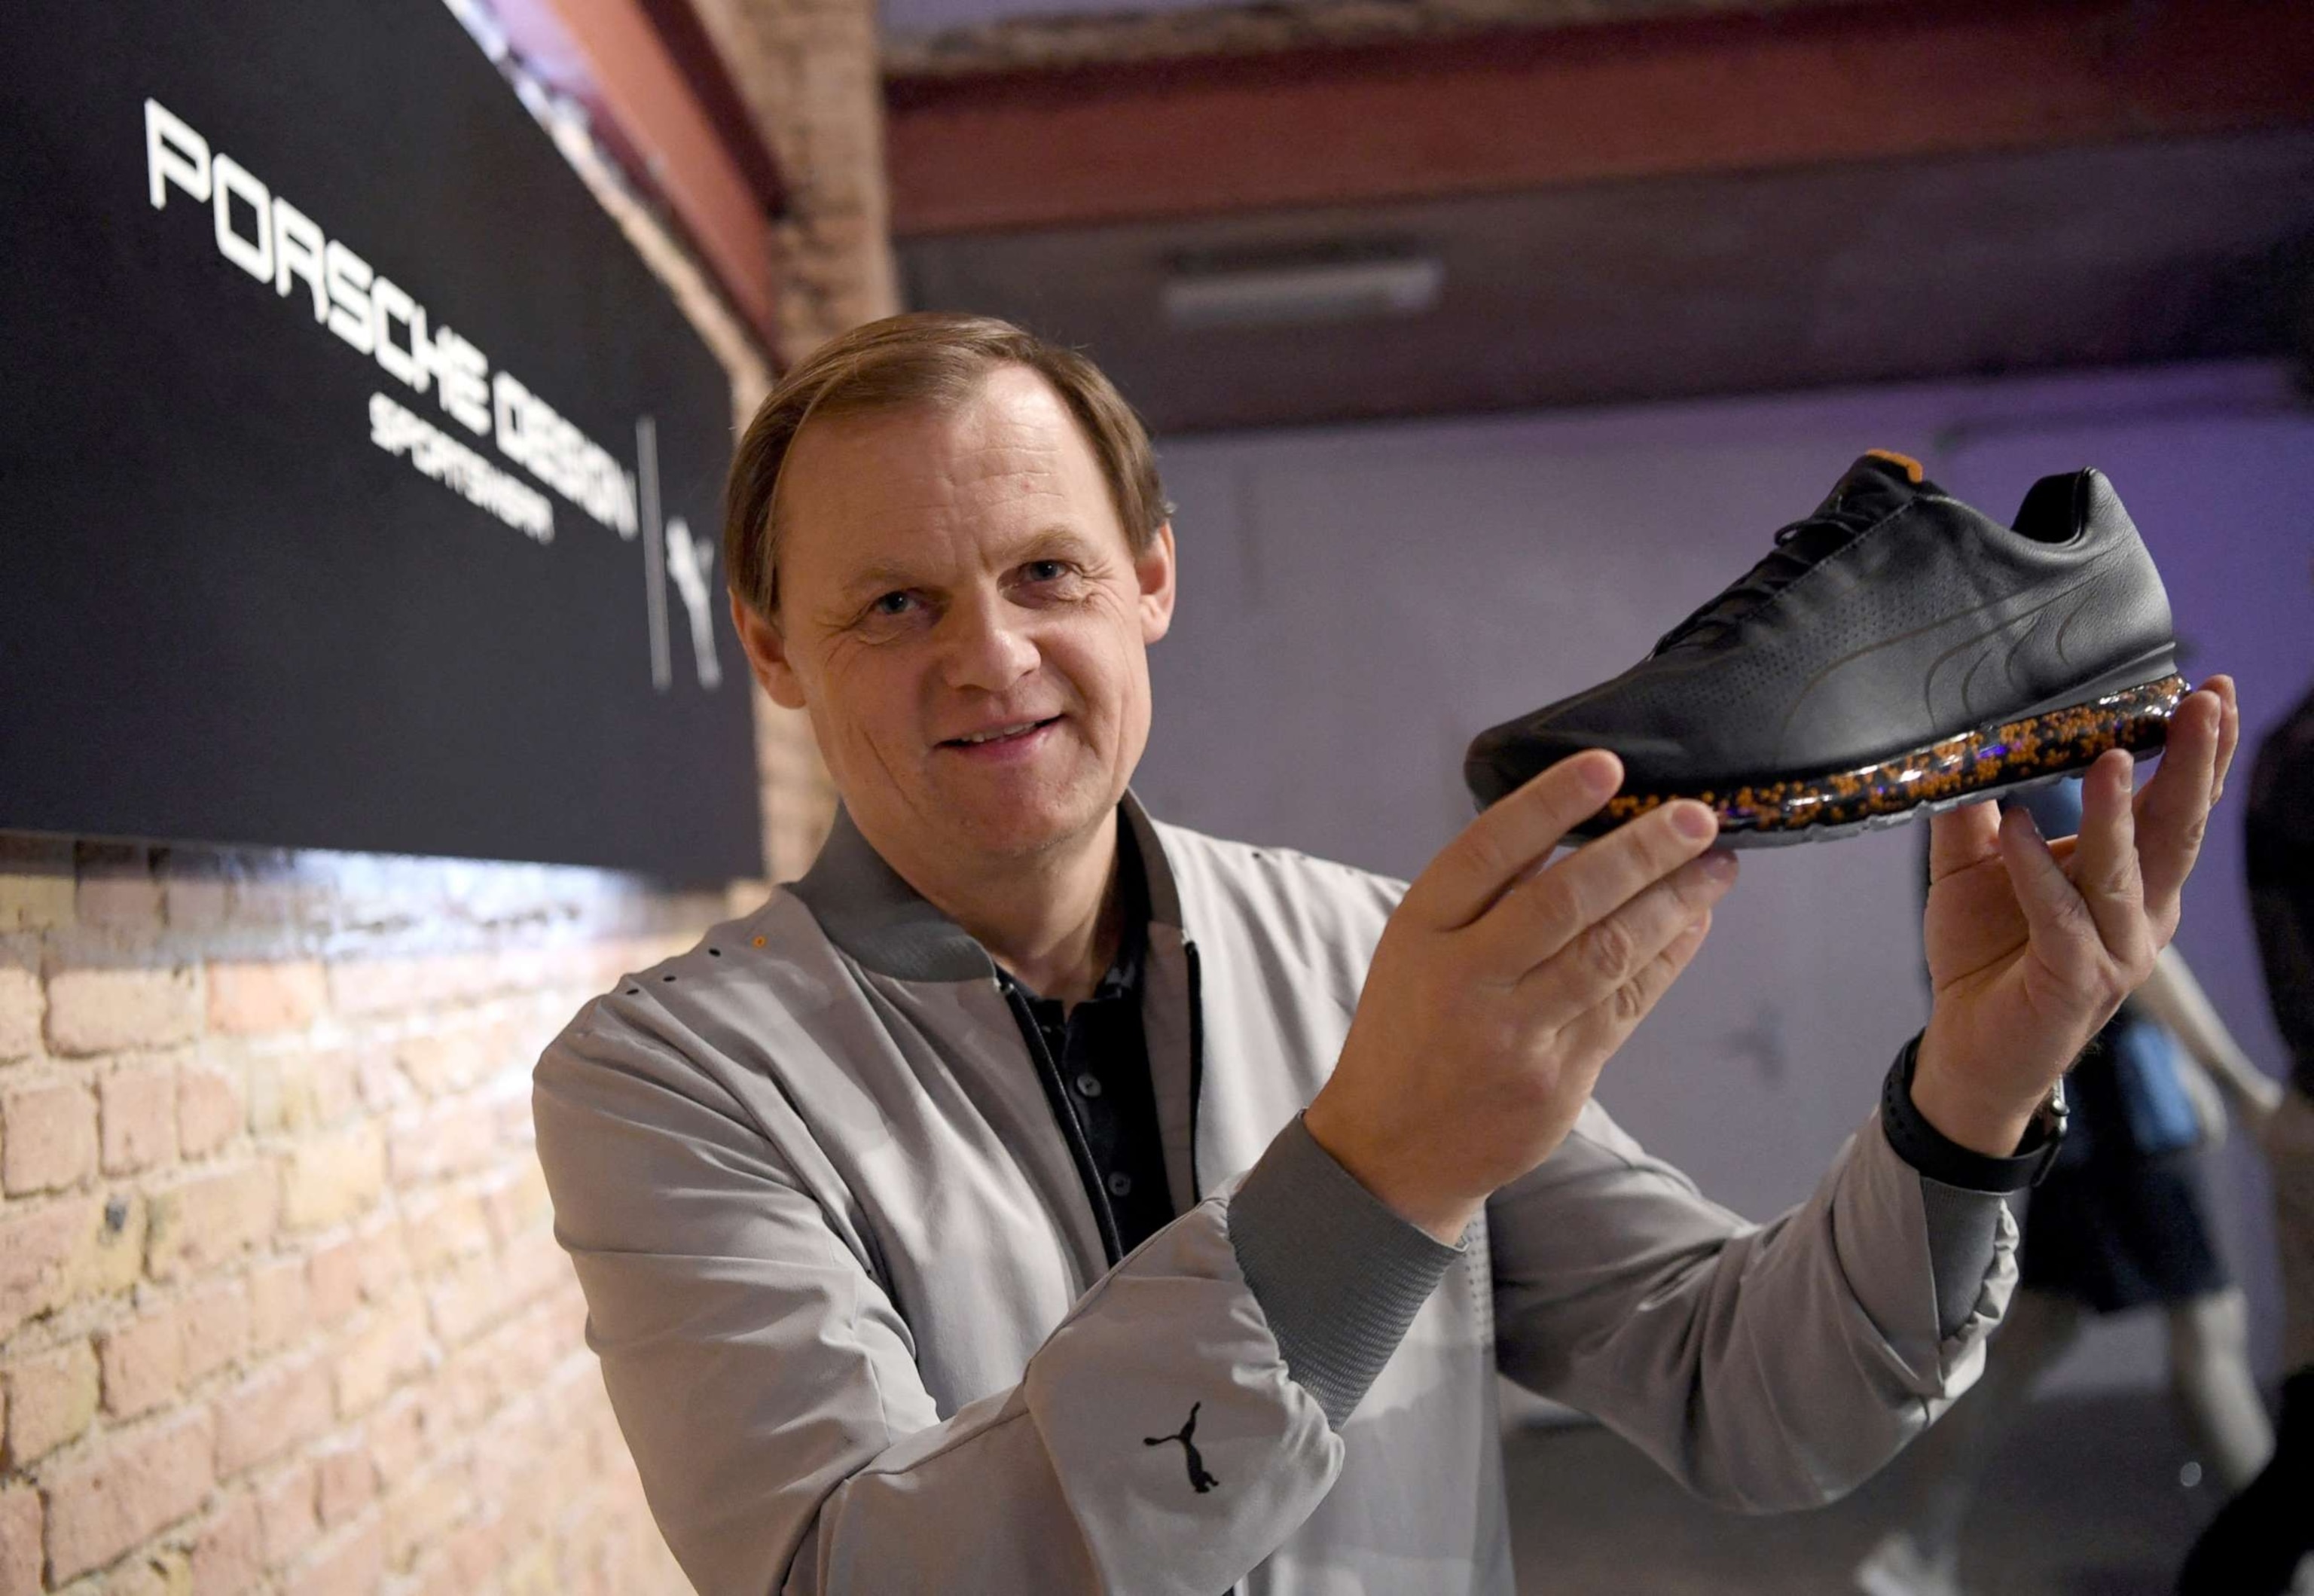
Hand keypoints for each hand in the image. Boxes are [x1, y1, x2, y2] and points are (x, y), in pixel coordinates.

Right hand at [1303, 751, 1738, 1241]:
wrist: (1390, 1152)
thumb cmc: (1410, 1030)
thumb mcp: (1414, 950)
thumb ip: (1482, 896)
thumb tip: (1575, 824)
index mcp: (1421, 933)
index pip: (1490, 852)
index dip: (1551, 804)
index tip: (1608, 767)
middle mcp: (1465, 980)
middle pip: (1565, 900)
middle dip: (1641, 852)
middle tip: (1698, 817)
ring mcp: (1514, 1035)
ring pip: (1609, 954)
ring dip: (1674, 903)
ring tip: (1716, 865)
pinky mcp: (1557, 1080)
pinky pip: (1627, 1006)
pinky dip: (1666, 959)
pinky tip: (1692, 923)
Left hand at [1912, 678, 2240, 1155]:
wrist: (1966, 1047)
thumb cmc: (1985, 954)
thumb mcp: (1972, 866)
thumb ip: (1975, 809)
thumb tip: (1965, 742)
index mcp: (2131, 878)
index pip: (2174, 805)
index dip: (2197, 751)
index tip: (2208, 691)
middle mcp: (2140, 912)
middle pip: (2177, 828)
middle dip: (2194, 764)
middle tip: (2202, 704)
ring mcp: (2116, 949)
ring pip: (2126, 871)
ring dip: (2116, 813)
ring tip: (2110, 756)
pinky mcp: (2076, 980)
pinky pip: (2061, 917)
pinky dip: (2037, 870)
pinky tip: (2019, 829)